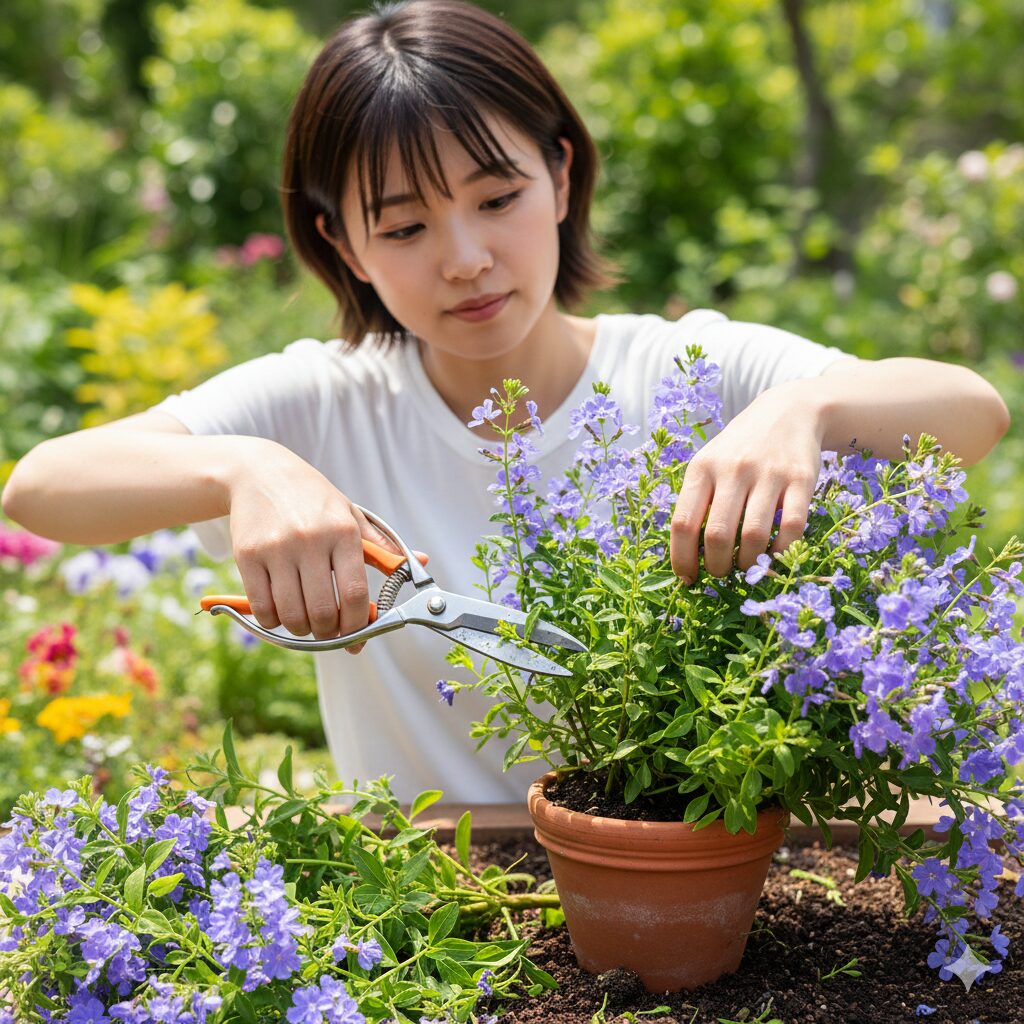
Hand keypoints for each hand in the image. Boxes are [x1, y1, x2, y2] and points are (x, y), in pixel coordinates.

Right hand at [226, 444, 401, 650]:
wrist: (260, 473)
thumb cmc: (312, 499)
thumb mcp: (350, 515)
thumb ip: (382, 547)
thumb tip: (422, 563)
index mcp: (343, 532)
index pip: (355, 593)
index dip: (358, 625)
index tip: (357, 637)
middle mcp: (310, 540)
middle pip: (323, 612)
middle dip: (330, 635)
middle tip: (330, 633)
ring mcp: (276, 549)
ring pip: (292, 615)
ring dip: (301, 631)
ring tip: (306, 622)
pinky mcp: (247, 555)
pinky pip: (261, 608)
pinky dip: (273, 621)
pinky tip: (281, 612)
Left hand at [669, 383, 823, 581]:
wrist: (789, 410)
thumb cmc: (740, 447)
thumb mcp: (710, 462)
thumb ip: (698, 499)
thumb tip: (688, 554)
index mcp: (702, 468)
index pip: (682, 522)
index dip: (682, 558)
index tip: (687, 579)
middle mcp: (733, 469)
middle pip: (716, 534)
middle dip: (716, 566)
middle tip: (720, 573)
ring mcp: (768, 473)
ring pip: (752, 536)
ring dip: (748, 564)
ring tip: (746, 567)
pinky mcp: (801, 479)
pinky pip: (790, 527)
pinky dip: (780, 551)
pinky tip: (774, 554)